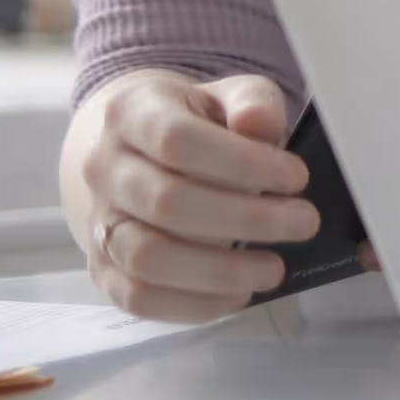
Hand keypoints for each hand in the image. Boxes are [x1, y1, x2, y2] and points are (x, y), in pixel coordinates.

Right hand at [58, 69, 316, 322]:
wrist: (129, 149)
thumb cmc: (192, 121)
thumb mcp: (227, 95)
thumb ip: (252, 103)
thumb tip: (260, 124)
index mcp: (131, 114)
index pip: (177, 140)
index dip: (241, 163)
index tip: (297, 178)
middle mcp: (103, 170)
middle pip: (166, 202)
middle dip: (246, 219)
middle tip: (303, 223)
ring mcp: (96, 222)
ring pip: (146, 257)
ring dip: (219, 271)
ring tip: (273, 268)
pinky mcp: (102, 267)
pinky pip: (137, 297)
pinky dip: (191, 305)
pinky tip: (237, 295)